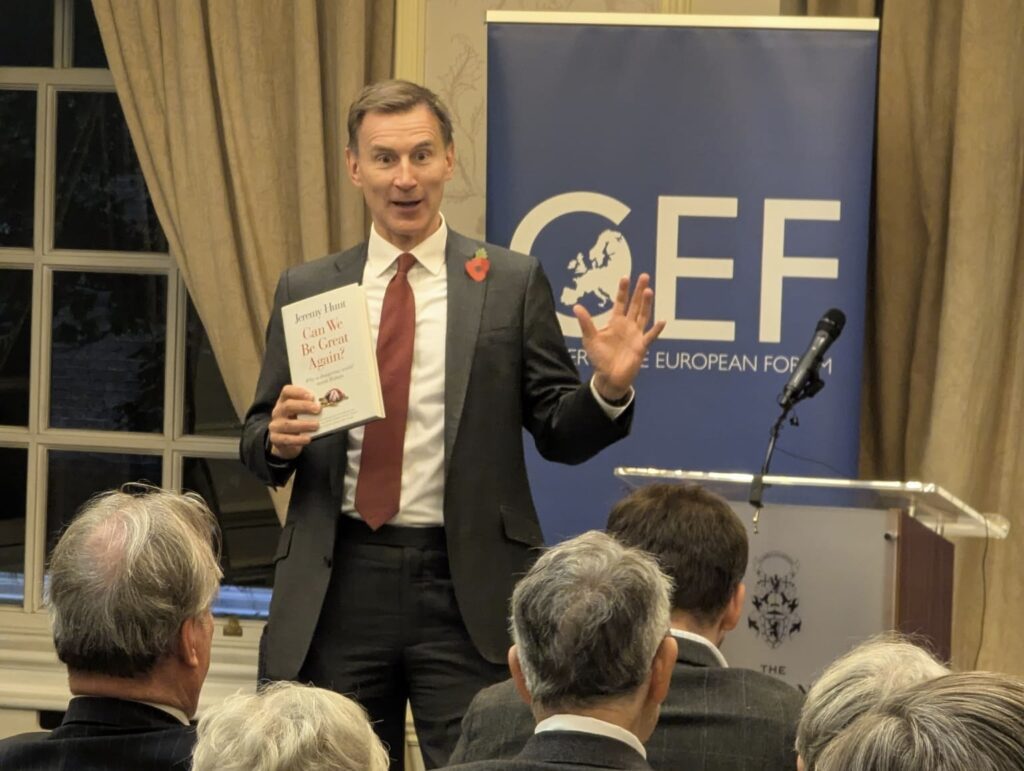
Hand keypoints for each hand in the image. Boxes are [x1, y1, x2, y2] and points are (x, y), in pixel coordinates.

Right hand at [268, 385, 320, 459]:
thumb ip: (309, 407)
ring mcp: (275, 426)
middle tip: (318, 409)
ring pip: (288, 424)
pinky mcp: (276, 439)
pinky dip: (298, 439)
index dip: (298, 392)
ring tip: (316, 425)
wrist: (284, 441)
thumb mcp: (301, 412)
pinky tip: (308, 439)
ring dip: (304, 424)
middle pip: (288, 406)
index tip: (312, 396)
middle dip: (304, 406)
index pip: (287, 391)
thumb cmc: (297, 422)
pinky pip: (287, 439)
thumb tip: (327, 404)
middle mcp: (278, 412)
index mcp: (284, 401)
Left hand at [573, 273, 664, 400]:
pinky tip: (662, 321)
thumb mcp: (590, 339)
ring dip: (646, 304)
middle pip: (635, 305)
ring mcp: (636, 335)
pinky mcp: (641, 346)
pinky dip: (656, 330)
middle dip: (639, 291)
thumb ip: (586, 323)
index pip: (620, 302)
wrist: (609, 376)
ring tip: (649, 291)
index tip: (625, 277)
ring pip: (643, 315)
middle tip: (644, 276)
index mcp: (615, 322)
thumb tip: (576, 306)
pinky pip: (650, 336)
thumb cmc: (599, 357)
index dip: (623, 290)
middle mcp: (628, 325)